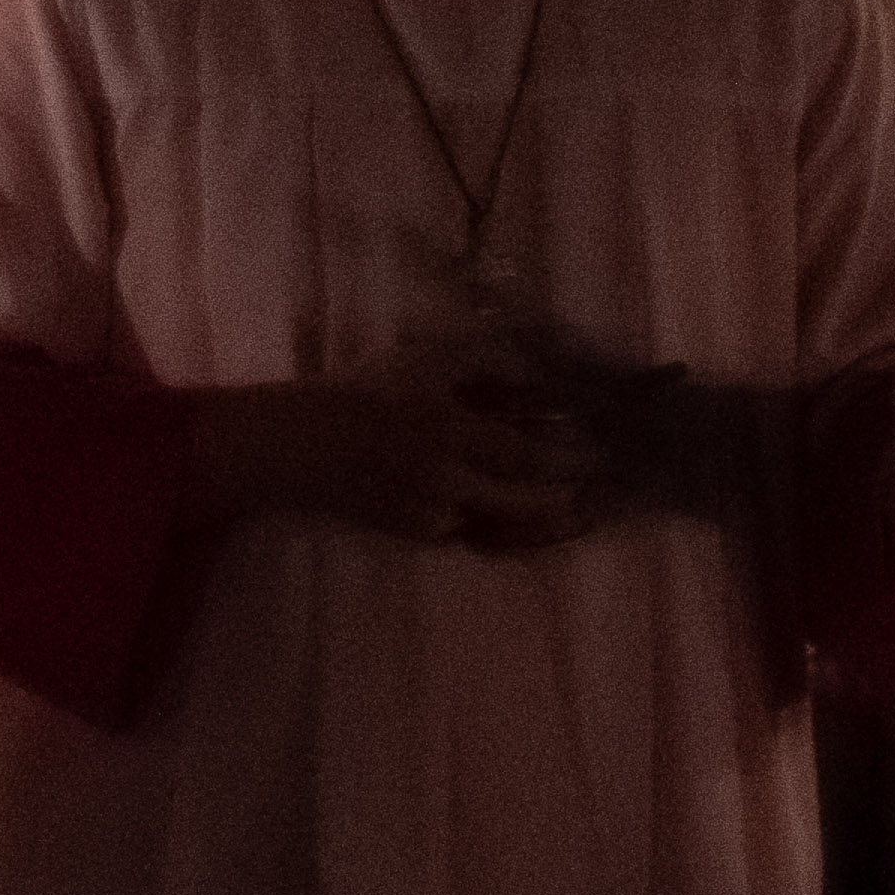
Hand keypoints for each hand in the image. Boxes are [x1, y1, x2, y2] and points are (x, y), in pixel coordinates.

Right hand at [204, 329, 610, 551]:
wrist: (293, 448)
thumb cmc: (359, 393)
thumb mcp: (421, 360)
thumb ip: (482, 358)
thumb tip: (537, 369)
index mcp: (448, 433)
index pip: (528, 457)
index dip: (571, 460)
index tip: (602, 456)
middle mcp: (445, 482)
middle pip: (526, 506)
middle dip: (567, 504)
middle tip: (598, 496)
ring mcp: (429, 515)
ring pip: (502, 528)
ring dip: (539, 525)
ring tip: (572, 515)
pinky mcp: (413, 536)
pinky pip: (469, 534)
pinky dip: (494, 528)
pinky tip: (509, 516)